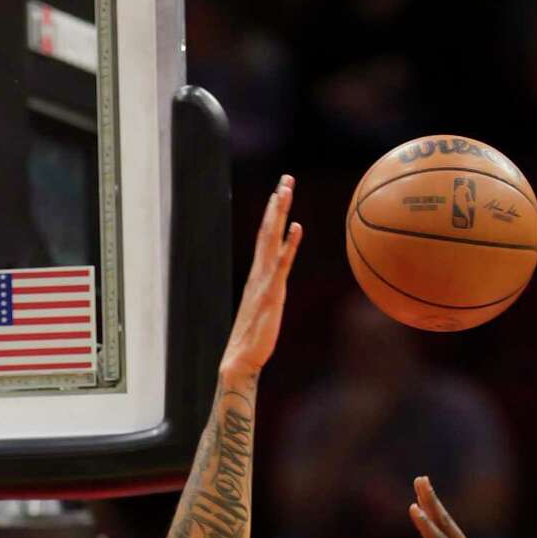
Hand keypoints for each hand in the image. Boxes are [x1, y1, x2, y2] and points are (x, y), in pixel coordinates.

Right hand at [220, 175, 302, 379]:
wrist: (240, 359)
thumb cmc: (253, 341)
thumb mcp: (265, 312)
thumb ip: (270, 297)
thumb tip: (276, 290)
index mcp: (258, 276)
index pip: (265, 238)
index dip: (273, 214)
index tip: (280, 191)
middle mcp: (259, 273)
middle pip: (267, 231)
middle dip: (276, 203)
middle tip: (285, 178)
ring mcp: (264, 282)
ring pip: (270, 240)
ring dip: (278, 214)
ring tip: (285, 189)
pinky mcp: (271, 294)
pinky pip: (281, 264)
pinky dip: (288, 245)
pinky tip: (296, 227)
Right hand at [400, 476, 496, 537]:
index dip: (424, 524)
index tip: (413, 507)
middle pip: (446, 522)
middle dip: (431, 500)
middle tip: (421, 479)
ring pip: (448, 523)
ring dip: (434, 504)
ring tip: (423, 485)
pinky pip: (450, 531)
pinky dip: (439, 517)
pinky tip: (431, 508)